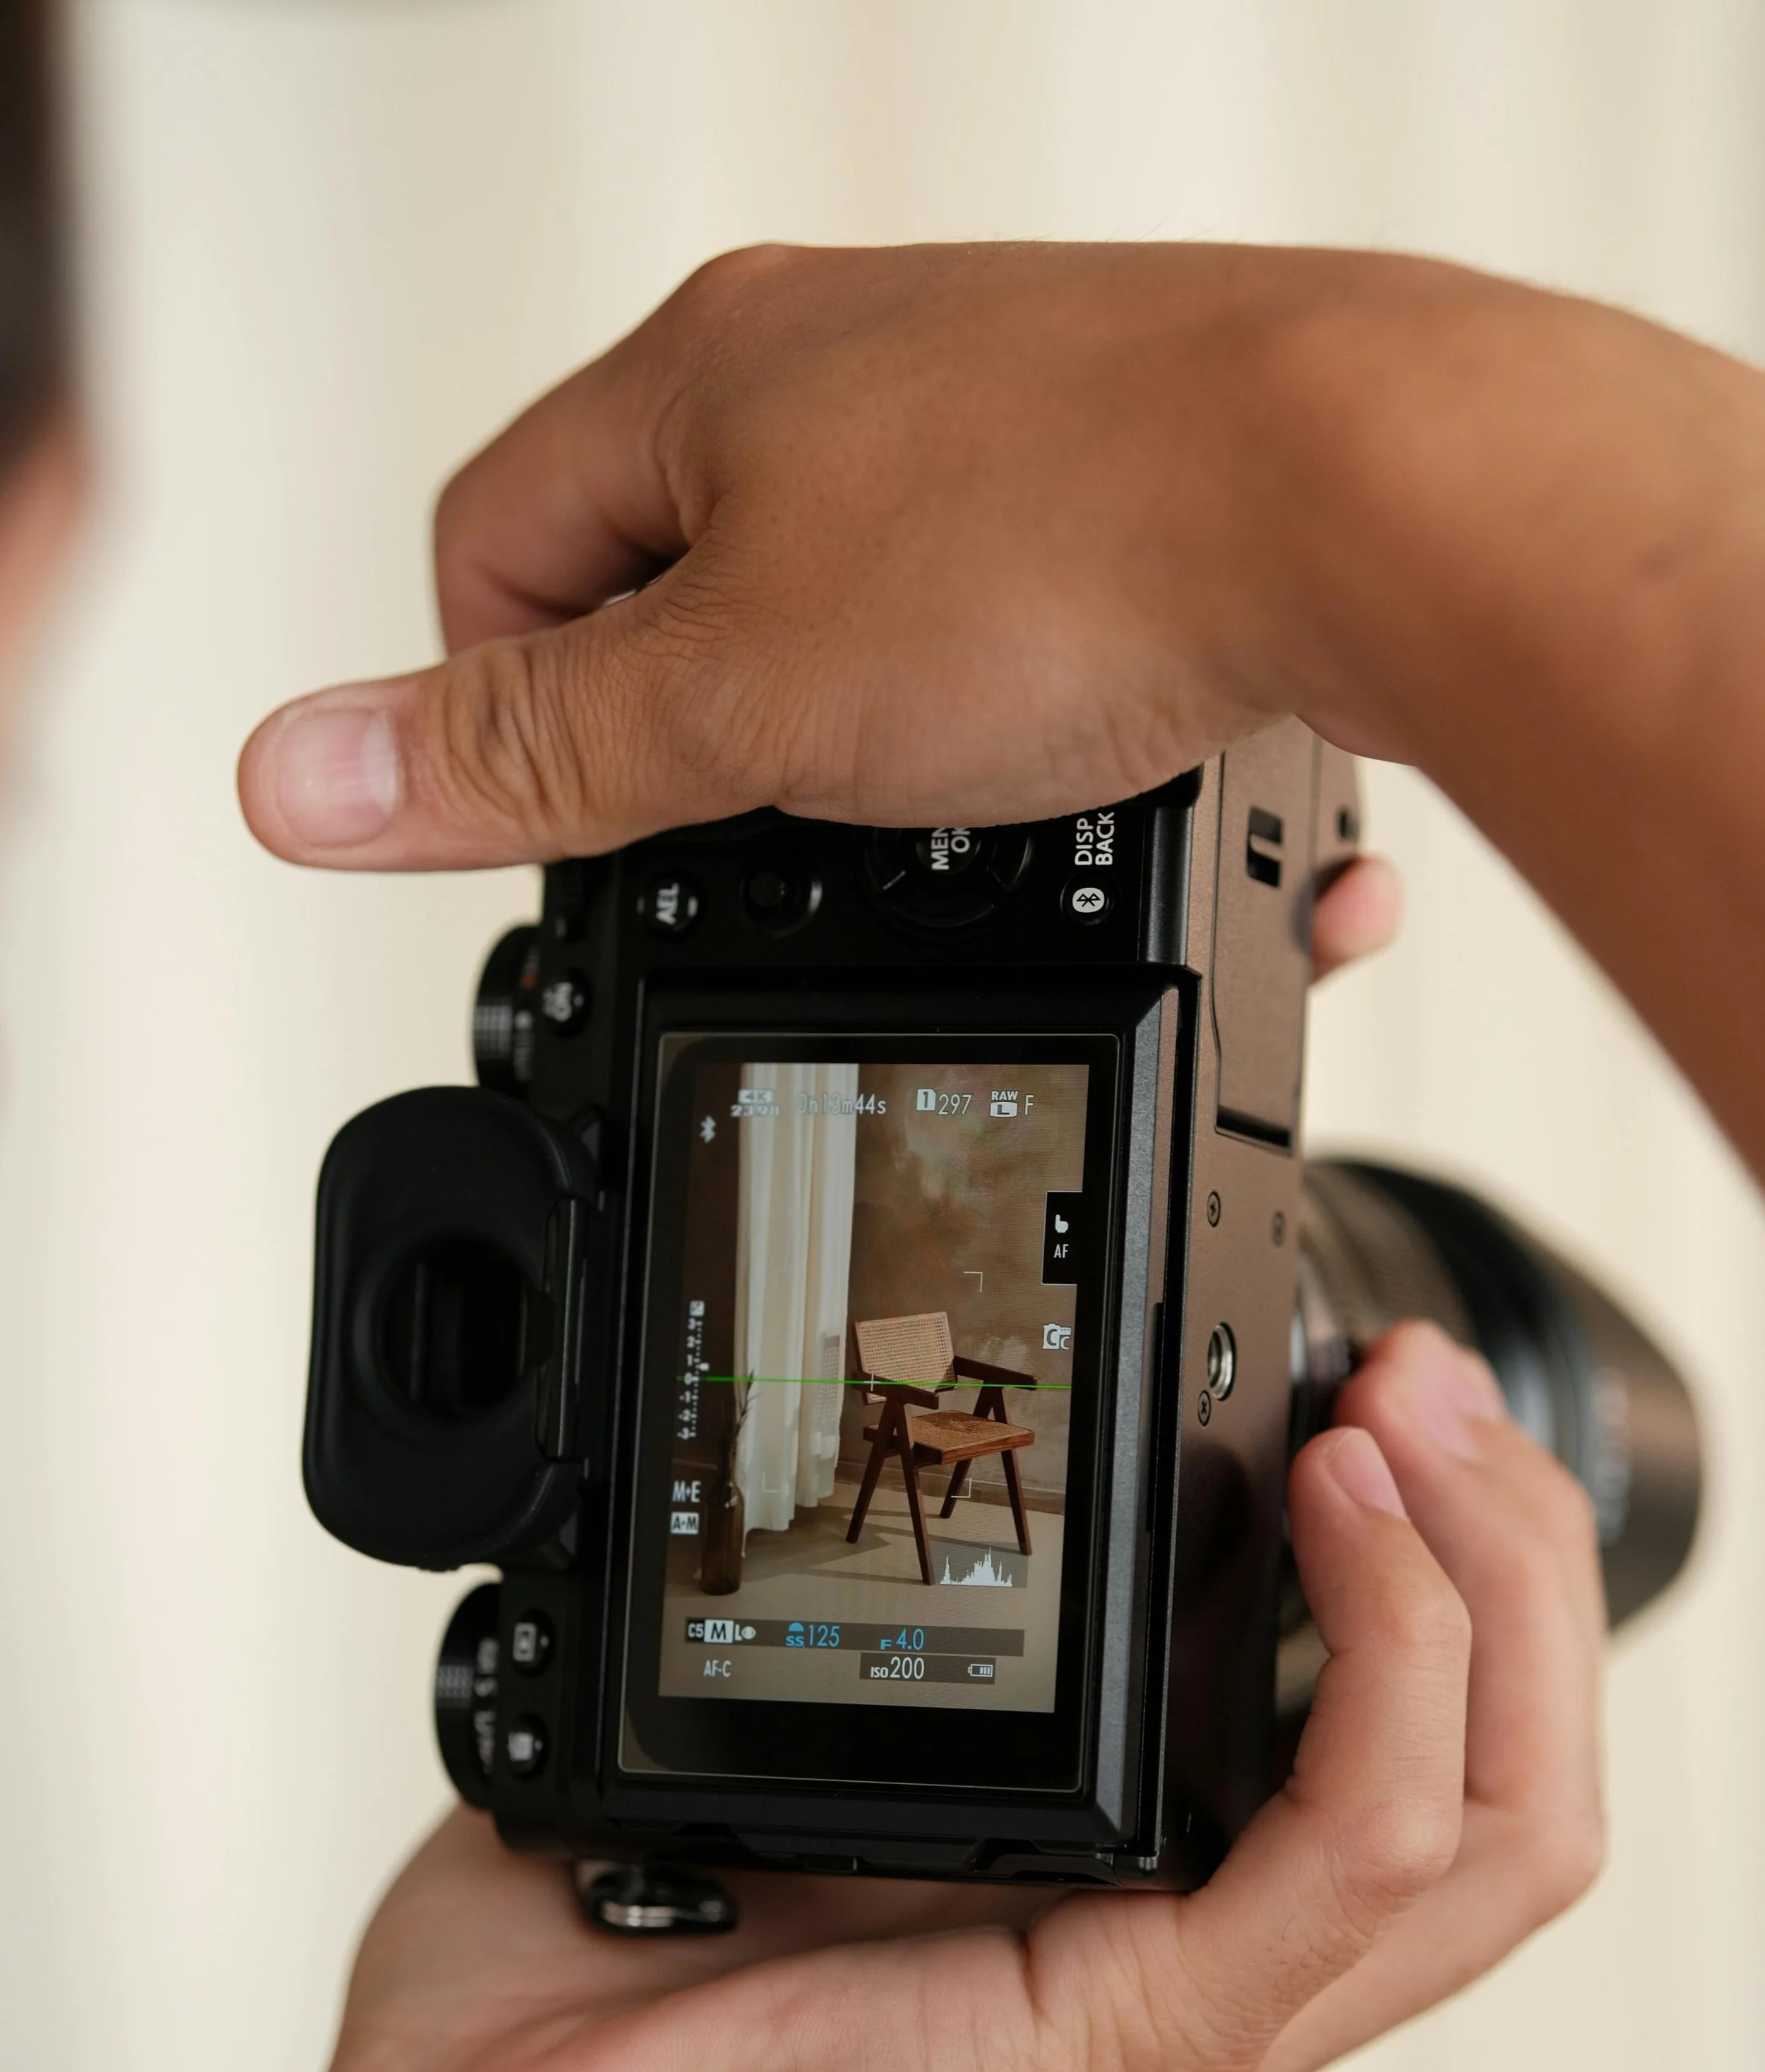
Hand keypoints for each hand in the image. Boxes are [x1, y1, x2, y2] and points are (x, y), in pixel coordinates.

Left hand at [170, 1323, 1600, 2071]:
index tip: (1378, 1388)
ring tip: (1403, 1428)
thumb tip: (909, 1460)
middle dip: (1513, 1544)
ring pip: (1502, 1822)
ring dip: (1490, 1588)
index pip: (1422, 1759)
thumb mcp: (789, 1761)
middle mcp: (1212, 1968)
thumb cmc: (603, 2004)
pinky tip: (1324, 1517)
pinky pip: (1362, 1844)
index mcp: (1150, 1911)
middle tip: (1423, 1378)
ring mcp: (1199, 2016)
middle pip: (1518, 1783)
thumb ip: (896, 1645)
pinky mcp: (1146, 2043)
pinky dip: (1389, 1658)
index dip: (1454, 1565)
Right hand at [235, 241, 1413, 870]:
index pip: (495, 542)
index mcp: (704, 371)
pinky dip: (1041, 737)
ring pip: (866, 617)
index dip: (503, 708)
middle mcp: (848, 363)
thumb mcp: (736, 698)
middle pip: (684, 584)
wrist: (1386, 500)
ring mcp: (999, 414)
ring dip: (886, 752)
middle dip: (714, 744)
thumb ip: (521, 750)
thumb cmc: (1080, 543)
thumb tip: (296, 775)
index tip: (582, 827)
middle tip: (779, 842)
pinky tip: (1090, 790)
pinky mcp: (1134, 481)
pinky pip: (1026, 631)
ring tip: (955, 822)